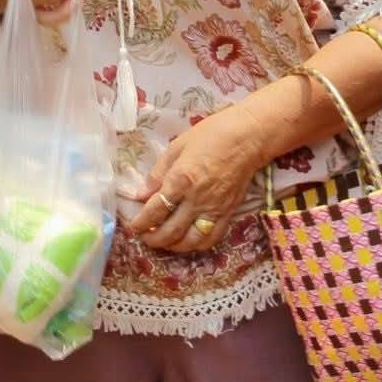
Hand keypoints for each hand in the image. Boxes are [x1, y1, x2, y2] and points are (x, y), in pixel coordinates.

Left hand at [125, 105, 266, 253]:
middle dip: (153, 239)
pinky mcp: (228, 213)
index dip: (141, 222)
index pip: (156, 210)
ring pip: (191, 241)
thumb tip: (142, 194)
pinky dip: (197, 245)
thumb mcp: (178, 146)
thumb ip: (158, 172)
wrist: (248, 138)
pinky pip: (212, 238)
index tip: (133, 225)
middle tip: (144, 237)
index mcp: (181, 179)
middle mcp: (197, 199)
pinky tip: (188, 240)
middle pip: (171, 231)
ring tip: (164, 242)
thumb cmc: (211, 134)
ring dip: (173, 246)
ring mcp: (214, 209)